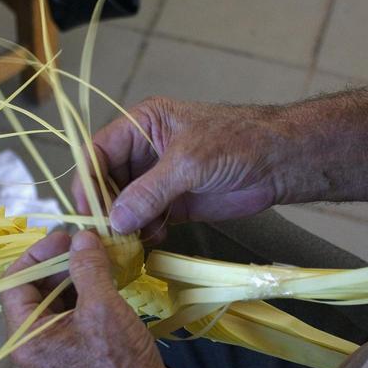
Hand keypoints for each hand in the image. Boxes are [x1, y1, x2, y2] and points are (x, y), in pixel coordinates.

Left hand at [0, 229, 184, 367]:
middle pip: (33, 291)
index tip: (65, 236)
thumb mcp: (102, 307)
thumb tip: (80, 236)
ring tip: (99, 256)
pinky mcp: (74, 354)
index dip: (38, 254)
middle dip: (58, 264)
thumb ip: (86, 268)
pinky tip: (106, 278)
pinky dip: (84, 295)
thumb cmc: (119, 364)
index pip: (14, 283)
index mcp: (24, 338)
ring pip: (54, 302)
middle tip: (86, 243)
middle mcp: (31, 345)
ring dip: (73, 277)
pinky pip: (70, 316)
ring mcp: (53, 351)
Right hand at [79, 97, 291, 242]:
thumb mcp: (189, 162)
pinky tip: (149, 241)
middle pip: (106, 181)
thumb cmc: (238, 143)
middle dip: (103, 208)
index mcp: (142, 125)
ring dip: (122, 224)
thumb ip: (149, 191)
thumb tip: (114, 220)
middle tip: (104, 235)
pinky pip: (145, 221)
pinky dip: (142, 233)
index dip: (88, 180)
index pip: (98, 151)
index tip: (86, 210)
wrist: (280, 162)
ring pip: (123, 205)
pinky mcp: (173, 204)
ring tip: (125, 242)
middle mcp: (143, 152)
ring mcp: (157, 180)